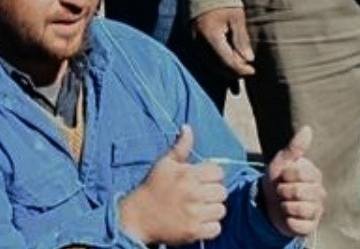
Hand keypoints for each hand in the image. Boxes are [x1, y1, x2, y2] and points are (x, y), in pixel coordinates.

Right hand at [117, 125, 229, 244]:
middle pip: (222, 192)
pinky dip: (210, 227)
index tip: (202, 181)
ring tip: (199, 209)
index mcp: (187, 174)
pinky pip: (216, 228)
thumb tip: (187, 127)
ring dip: (212, 210)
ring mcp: (193, 213)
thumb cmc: (153, 187)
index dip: (211, 176)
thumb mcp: (165, 164)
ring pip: (221, 210)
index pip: (218, 172)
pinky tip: (198, 221)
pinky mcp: (193, 231)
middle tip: (200, 196)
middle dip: (212, 193)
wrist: (138, 216)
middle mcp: (192, 193)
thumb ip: (181, 147)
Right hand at [193, 7, 255, 78]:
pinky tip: (230, 65)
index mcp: (210, 35)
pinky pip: (207, 60)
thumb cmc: (223, 2)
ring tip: (241, 70)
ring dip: (226, 70)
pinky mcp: (194, 43)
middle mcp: (199, 42)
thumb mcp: (236, 17)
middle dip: (234, 72)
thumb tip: (248, 59)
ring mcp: (194, 43)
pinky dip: (219, 65)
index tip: (253, 71)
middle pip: (218, 66)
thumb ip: (241, 39)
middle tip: (249, 71)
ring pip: (211, 65)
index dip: (240, 69)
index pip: (226, 60)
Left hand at [261, 126, 324, 238]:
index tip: (282, 176)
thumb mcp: (282, 162)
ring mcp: (316, 210)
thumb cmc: (277, 180)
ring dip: (285, 206)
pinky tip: (288, 217)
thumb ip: (295, 147)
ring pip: (301, 208)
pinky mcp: (311, 227)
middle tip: (282, 191)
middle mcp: (319, 193)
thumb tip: (307, 128)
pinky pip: (301, 225)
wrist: (268, 203)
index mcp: (314, 175)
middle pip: (299, 191)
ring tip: (285, 203)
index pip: (299, 172)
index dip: (285, 175)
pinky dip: (290, 221)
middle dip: (283, 191)